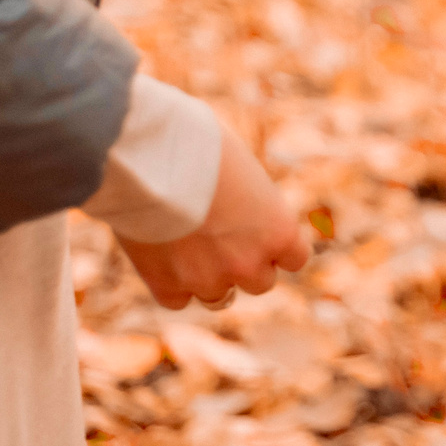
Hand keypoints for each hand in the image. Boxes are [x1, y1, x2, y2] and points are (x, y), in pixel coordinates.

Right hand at [118, 131, 310, 310]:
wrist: (151, 157)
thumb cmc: (200, 145)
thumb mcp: (242, 169)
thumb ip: (249, 203)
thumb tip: (240, 211)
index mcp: (280, 231)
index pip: (294, 259)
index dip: (274, 247)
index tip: (258, 235)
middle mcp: (250, 263)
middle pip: (259, 283)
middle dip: (242, 264)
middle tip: (218, 238)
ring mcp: (208, 279)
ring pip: (216, 296)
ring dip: (206, 276)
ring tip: (185, 243)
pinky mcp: (166, 286)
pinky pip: (176, 300)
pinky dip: (169, 284)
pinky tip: (160, 256)